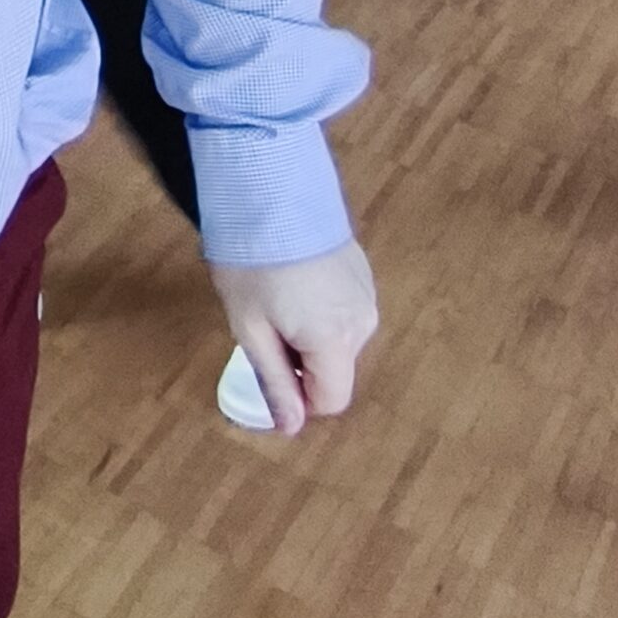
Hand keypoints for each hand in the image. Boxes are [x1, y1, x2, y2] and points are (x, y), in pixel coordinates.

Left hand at [210, 238, 378, 435]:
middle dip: (301, 362)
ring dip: (310, 336)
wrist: (270, 188)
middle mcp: (363, 321)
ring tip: (276, 297)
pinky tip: (293, 279)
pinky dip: (320, 310)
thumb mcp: (250, 327)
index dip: (298, 397)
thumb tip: (291, 429)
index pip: (331, 400)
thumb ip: (275, 381)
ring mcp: (367, 293)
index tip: (268, 367)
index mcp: (337, 341)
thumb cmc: (251, 262)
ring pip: (339, 341)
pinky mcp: (362, 271)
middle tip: (264, 324)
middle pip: (334, 370)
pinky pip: (344, 311)